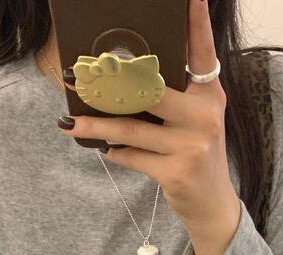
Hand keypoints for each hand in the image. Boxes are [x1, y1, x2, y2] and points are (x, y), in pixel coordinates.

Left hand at [58, 0, 239, 232]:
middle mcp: (204, 115)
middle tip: (76, 75)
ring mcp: (191, 145)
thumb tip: (123, 78)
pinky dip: (114, 153)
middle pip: (149, 89)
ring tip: (70, 123)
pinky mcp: (176, 171)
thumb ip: (172, 97)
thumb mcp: (195, 120)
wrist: (211, 204)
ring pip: (132, 126)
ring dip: (96, 127)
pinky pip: (132, 156)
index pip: (202, 51)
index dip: (196, 21)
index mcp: (210, 95)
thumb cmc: (195, 154)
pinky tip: (105, 151)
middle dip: (109, 84)